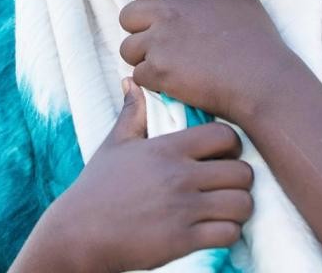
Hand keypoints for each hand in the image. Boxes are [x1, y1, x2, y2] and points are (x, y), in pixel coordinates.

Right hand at [27, 79, 254, 272]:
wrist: (78, 234)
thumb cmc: (97, 188)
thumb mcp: (114, 145)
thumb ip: (131, 113)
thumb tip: (130, 81)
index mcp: (167, 149)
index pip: (225, 135)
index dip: (232, 145)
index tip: (224, 157)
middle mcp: (179, 175)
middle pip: (243, 171)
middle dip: (241, 180)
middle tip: (230, 186)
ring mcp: (182, 209)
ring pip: (242, 203)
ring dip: (239, 209)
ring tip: (227, 210)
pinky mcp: (181, 240)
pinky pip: (228, 234)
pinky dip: (228, 234)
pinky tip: (215, 231)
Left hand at [118, 0, 299, 124]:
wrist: (263, 81)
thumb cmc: (259, 41)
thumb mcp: (238, 0)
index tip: (159, 14)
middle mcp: (168, 10)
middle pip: (127, 15)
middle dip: (140, 30)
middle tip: (161, 45)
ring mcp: (160, 41)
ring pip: (127, 48)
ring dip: (143, 58)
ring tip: (168, 67)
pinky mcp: (158, 70)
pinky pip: (138, 75)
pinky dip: (153, 82)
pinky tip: (175, 84)